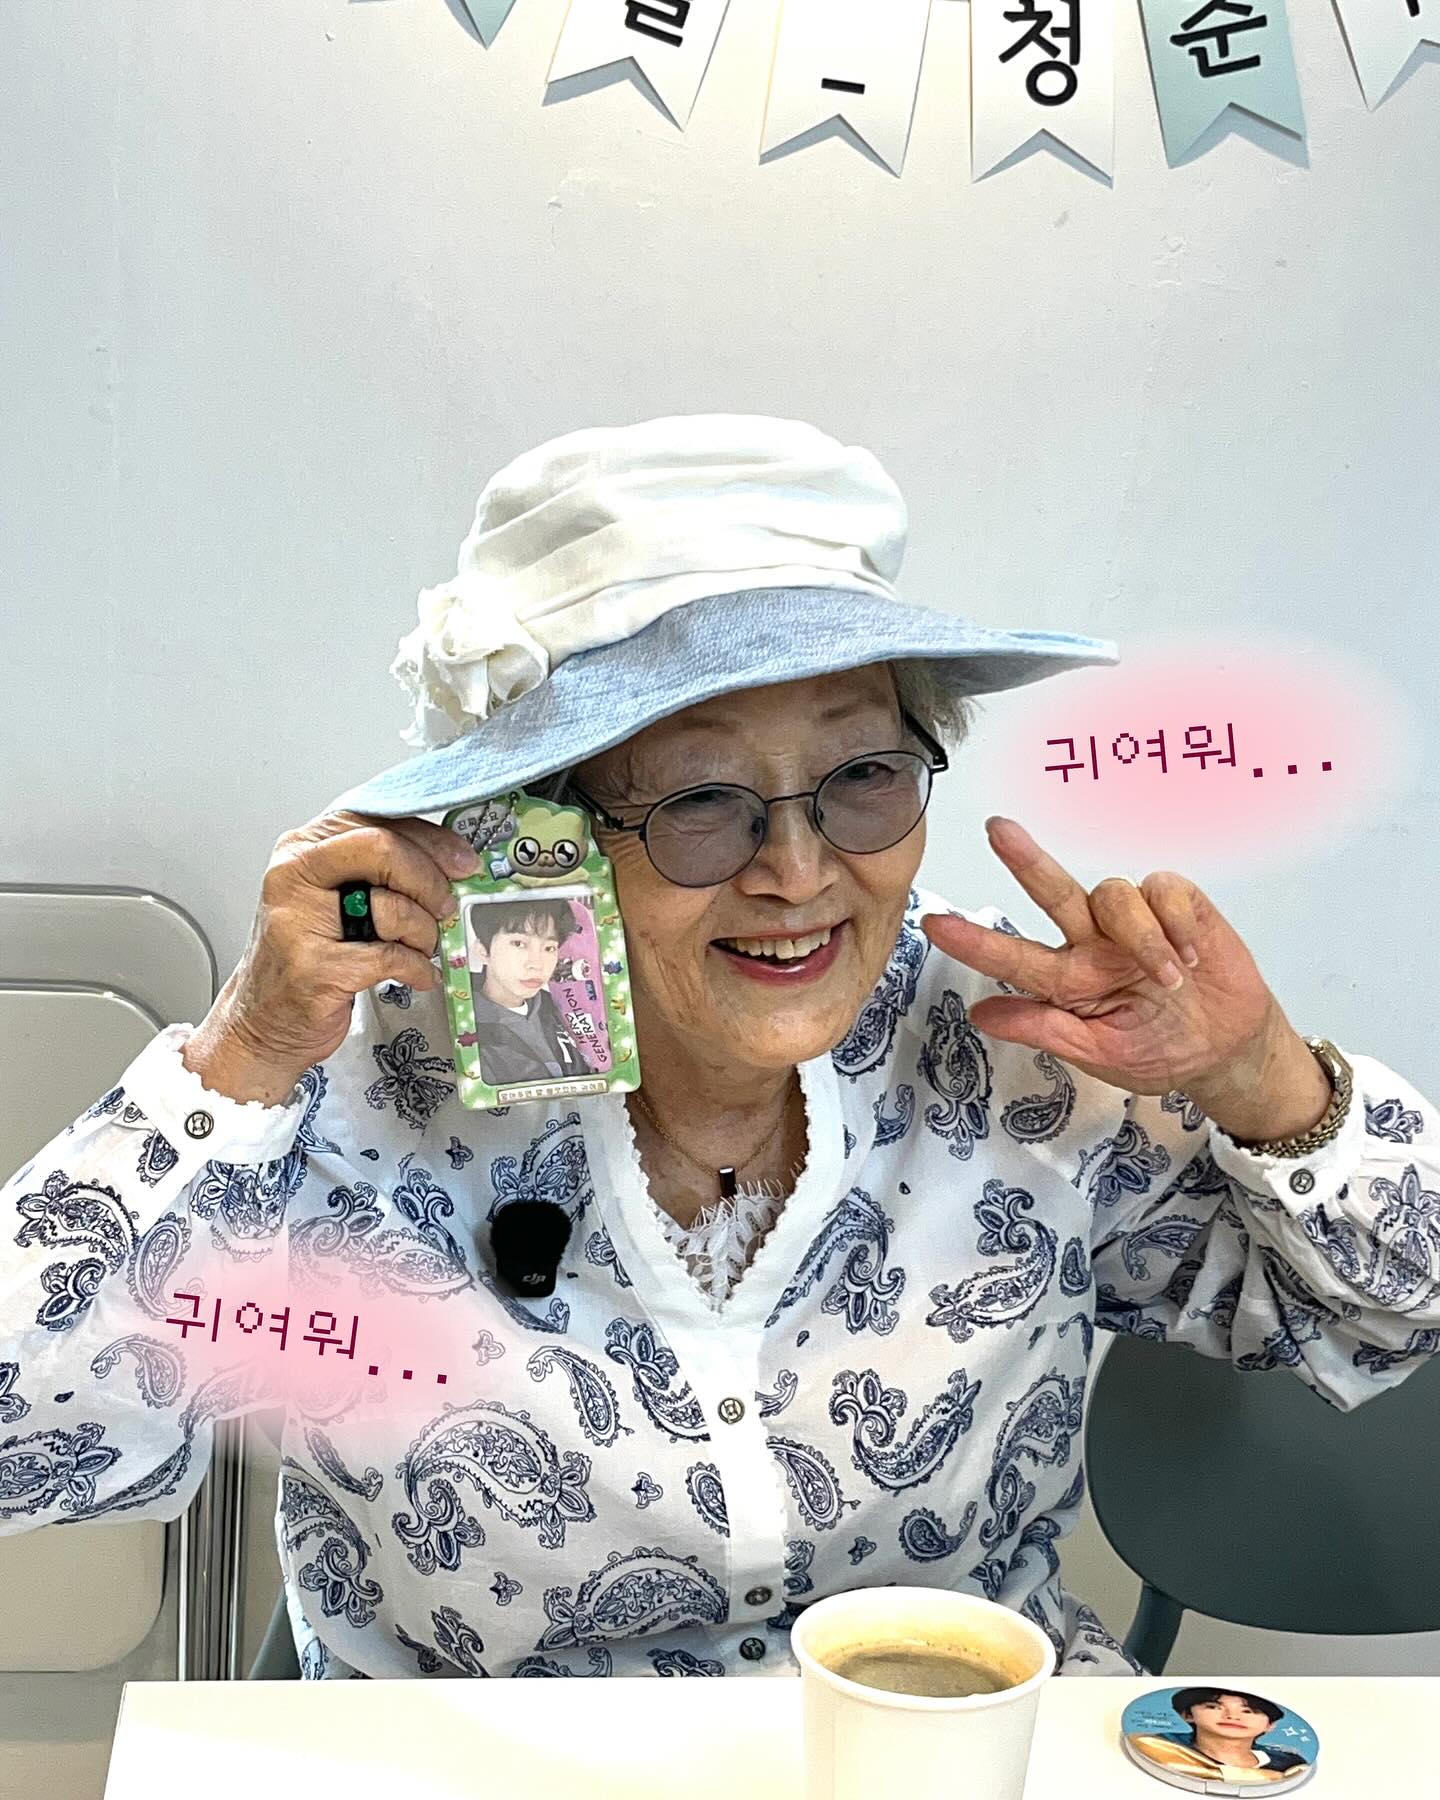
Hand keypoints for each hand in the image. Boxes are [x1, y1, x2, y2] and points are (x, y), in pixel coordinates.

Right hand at [184, 811, 478, 1102]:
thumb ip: (377, 867)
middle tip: (446, 907)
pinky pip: (391, 956)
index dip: (431, 839)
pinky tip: (418, 974)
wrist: (263, 1020)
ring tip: (421, 948)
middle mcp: (294, 874)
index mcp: (303, 847)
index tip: (462, 860)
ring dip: (425, 932)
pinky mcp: (314, 967)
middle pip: (384, 849)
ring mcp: (299, 920)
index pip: (377, 818)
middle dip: (430, 881)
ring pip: (392, 906)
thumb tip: (450, 858)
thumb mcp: (333, 895)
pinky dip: (417, 968)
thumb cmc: (306, 954)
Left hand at [921, 816, 1282, 1098]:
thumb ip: (1045, 1030)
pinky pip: (1162, 890)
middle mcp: (1092, 942)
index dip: (975, 941)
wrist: (1229, 1050)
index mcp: (1068, 981)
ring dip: (1143, 939)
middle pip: (1052, 893)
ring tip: (1170, 979)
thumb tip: (981, 1014)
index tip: (934, 926)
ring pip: (1113, 896)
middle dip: (1026, 860)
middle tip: (997, 831)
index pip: (1014, 956)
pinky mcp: (1177, 903)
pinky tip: (1192, 957)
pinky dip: (1176, 925)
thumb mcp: (1100, 1055)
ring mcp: (1133, 920)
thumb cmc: (1161, 1051)